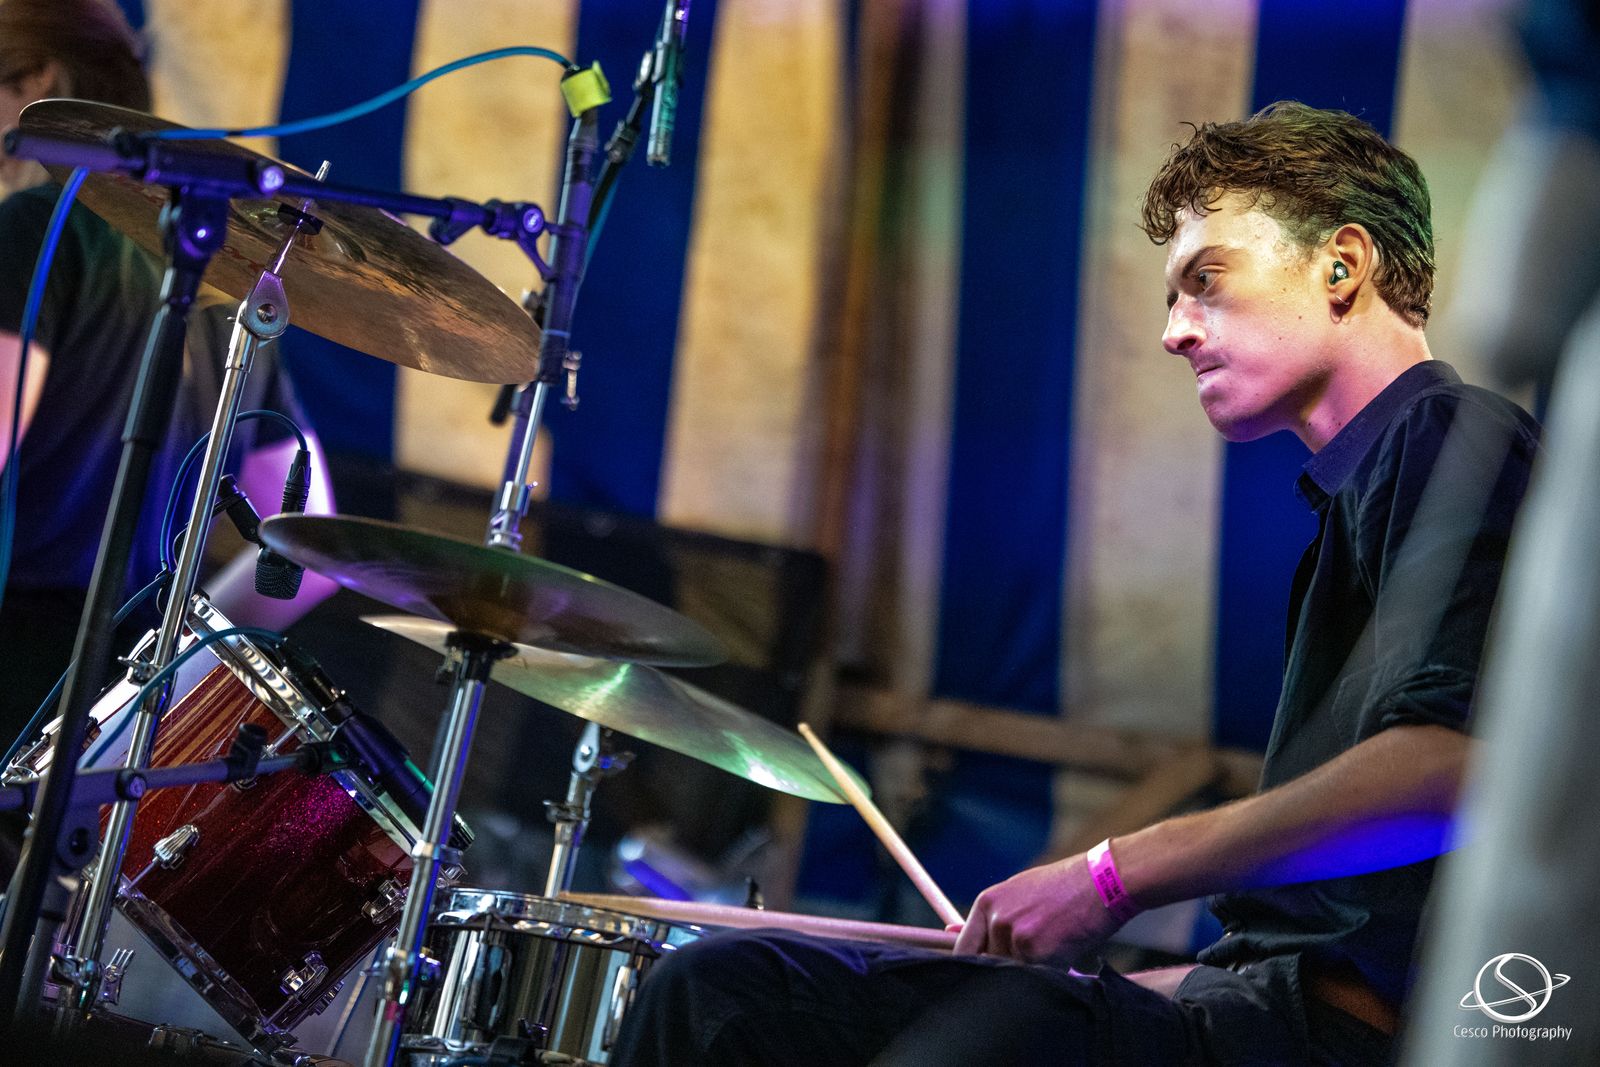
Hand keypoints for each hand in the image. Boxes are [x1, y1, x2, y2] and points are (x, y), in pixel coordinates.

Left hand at [950, 853, 1124, 963]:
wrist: (1103, 880)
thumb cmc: (1065, 886)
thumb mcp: (1020, 891)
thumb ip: (991, 916)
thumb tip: (949, 932)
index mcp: (987, 903)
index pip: (964, 948)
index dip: (973, 965)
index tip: (982, 974)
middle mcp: (996, 919)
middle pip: (989, 964)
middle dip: (1009, 967)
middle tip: (1036, 953)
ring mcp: (1014, 936)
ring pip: (1015, 971)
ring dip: (1033, 968)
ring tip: (1056, 943)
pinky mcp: (1036, 952)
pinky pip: (1037, 976)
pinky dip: (1052, 971)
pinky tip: (1067, 948)